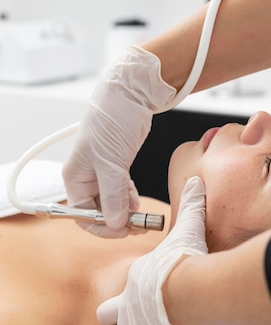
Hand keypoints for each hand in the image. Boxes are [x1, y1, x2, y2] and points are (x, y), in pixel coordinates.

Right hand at [62, 48, 175, 236]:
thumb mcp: (112, 162)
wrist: (130, 94)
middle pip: (97, 210)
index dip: (102, 227)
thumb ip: (113, 195)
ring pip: (111, 201)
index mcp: (75, 177)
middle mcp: (85, 176)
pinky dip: (128, 198)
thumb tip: (114, 223)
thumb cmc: (113, 121)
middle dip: (116, 220)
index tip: (123, 230)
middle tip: (138, 226)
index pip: (83, 215)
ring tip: (142, 216)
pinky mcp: (116, 165)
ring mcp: (101, 171)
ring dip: (125, 211)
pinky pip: (120, 190)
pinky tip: (137, 202)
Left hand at [97, 176, 209, 324]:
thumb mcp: (186, 229)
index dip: (126, 295)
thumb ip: (190, 207)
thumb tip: (196, 183)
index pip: (117, 291)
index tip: (144, 293)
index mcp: (134, 281)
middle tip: (137, 318)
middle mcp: (127, 308)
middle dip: (119, 321)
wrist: (189, 291)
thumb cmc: (183, 260)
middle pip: (108, 319)